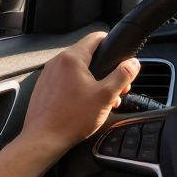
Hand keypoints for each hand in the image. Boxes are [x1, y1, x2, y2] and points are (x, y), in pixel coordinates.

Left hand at [18, 32, 139, 158]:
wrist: (43, 139)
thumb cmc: (72, 119)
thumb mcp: (106, 95)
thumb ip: (123, 75)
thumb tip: (133, 63)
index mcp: (72, 58)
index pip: (96, 37)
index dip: (112, 45)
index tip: (121, 58)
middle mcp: (57, 62)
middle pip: (89, 56)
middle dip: (106, 70)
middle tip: (115, 89)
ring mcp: (48, 75)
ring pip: (78, 70)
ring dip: (94, 81)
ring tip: (102, 101)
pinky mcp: (44, 88)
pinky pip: (66, 81)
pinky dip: (78, 88)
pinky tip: (85, 106)